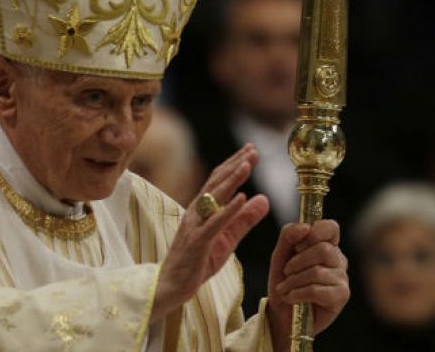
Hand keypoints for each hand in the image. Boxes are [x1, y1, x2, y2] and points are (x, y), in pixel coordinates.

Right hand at [151, 145, 269, 323]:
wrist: (171, 286)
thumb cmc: (197, 261)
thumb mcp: (227, 238)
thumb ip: (244, 219)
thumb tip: (263, 199)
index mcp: (203, 209)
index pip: (219, 181)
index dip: (234, 164)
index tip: (251, 149)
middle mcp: (196, 212)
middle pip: (216, 182)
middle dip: (235, 164)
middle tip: (252, 149)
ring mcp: (195, 226)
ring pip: (213, 197)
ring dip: (231, 179)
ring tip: (247, 164)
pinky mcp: (197, 242)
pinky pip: (214, 223)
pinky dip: (228, 209)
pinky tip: (241, 198)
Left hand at [266, 220, 349, 350]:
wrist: (281, 314)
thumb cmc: (284, 282)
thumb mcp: (280, 255)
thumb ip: (289, 236)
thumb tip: (305, 227)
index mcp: (326, 245)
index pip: (331, 228)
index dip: (315, 232)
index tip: (297, 246)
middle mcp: (338, 259)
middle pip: (323, 250)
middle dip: (298, 261)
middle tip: (286, 272)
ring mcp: (342, 278)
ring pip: (317, 272)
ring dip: (293, 281)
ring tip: (285, 289)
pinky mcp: (341, 296)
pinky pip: (317, 290)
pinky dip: (298, 294)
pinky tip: (292, 298)